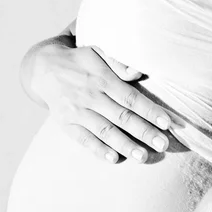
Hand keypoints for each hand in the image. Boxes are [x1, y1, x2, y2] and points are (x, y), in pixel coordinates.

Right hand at [31, 43, 172, 163]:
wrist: (44, 68)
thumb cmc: (81, 61)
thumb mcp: (98, 51)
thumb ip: (118, 61)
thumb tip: (137, 72)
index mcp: (102, 78)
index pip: (130, 97)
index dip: (149, 110)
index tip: (167, 122)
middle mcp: (90, 96)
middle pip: (121, 117)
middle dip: (144, 132)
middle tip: (163, 145)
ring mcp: (77, 111)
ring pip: (105, 131)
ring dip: (125, 145)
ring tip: (143, 157)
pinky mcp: (66, 124)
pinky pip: (83, 139)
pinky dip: (98, 150)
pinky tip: (114, 159)